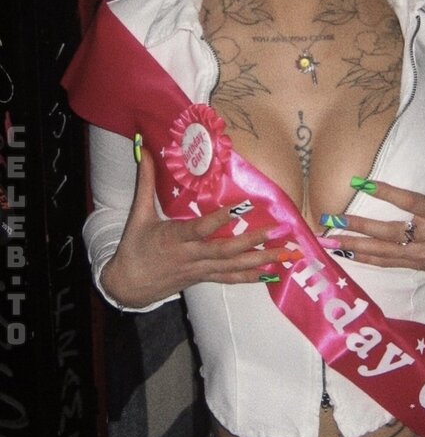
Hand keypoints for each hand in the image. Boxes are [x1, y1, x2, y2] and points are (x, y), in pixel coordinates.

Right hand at [101, 149, 284, 307]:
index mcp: (174, 238)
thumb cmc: (133, 248)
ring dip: (260, 259)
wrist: (128, 286)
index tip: (242, 207)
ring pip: (233, 266)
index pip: (200, 228)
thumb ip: (146, 182)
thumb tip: (145, 151)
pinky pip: (230, 278)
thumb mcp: (138, 215)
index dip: (220, 220)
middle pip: (225, 250)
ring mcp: (199, 269)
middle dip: (252, 240)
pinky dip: (251, 276)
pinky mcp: (204, 278)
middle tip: (276, 230)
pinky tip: (271, 272)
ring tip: (285, 252)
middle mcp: (190, 256)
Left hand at [331, 117, 424, 275]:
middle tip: (333, 218)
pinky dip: (361, 259)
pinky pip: (383, 263)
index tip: (361, 183)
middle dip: (360, 226)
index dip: (387, 193)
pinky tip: (340, 251)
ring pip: (382, 251)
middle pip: (390, 231)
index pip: (410, 202)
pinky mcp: (409, 265)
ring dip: (353, 245)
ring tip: (327, 238)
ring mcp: (417, 254)